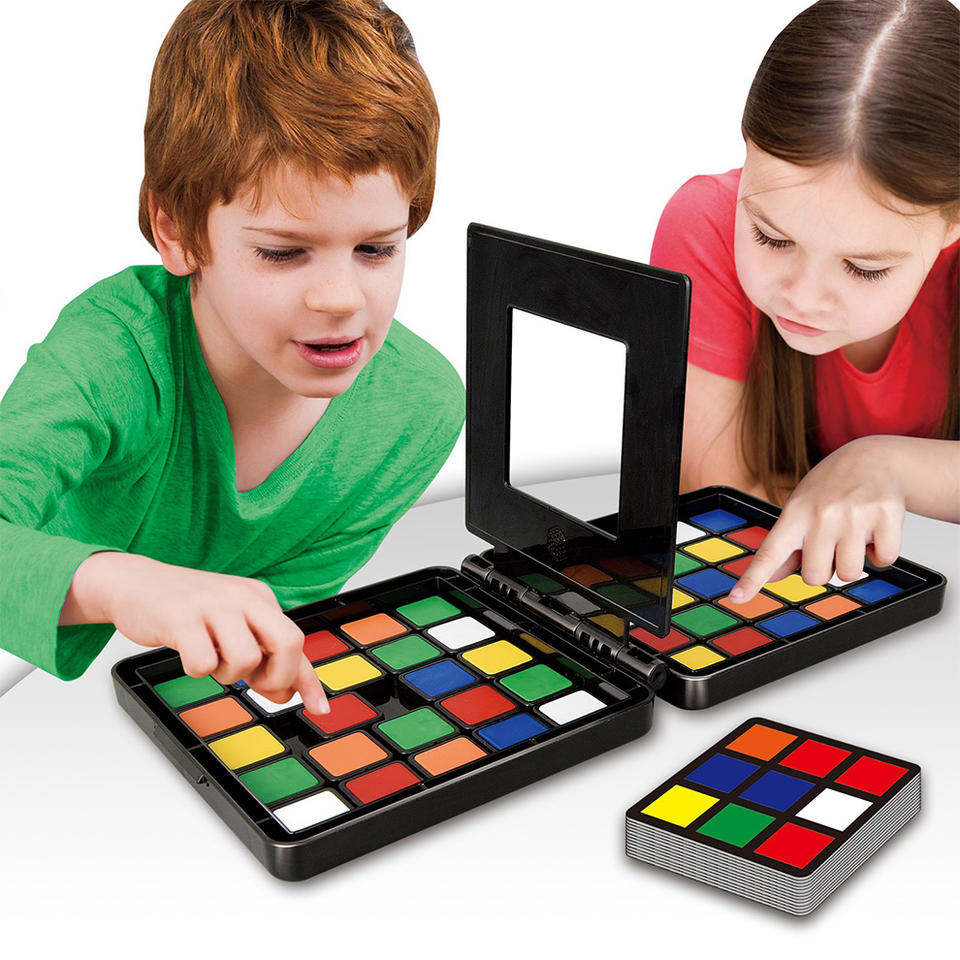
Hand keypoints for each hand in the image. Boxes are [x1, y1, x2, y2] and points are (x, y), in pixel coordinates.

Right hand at [67, 552, 328, 712]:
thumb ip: (261, 656)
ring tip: (212, 660)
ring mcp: (213, 605)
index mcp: (260, 598)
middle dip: (277, 677)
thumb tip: (286, 694)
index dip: (309, 680)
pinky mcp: (181, 618)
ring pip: (246, 659)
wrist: (135, 583)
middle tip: (255, 684)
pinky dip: (197, 670)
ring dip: (229, 675)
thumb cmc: (187, 610)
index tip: (320, 708)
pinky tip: (188, 653)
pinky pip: (204, 662)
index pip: (295, 641)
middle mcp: (243, 597)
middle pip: (288, 643)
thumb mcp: (232, 626)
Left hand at [727, 437, 904, 603]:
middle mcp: (822, 514)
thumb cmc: (830, 489)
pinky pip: (884, 560)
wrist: (871, 459)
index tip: (736, 597)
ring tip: (852, 534)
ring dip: (853, 561)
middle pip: (816, 577)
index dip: (752, 578)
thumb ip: (787, 545)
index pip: (769, 553)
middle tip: (831, 542)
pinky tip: (874, 530)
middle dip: (825, 567)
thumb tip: (771, 578)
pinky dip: (881, 552)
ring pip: (850, 573)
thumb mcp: (800, 509)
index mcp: (795, 514)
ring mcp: (854, 515)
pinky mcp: (886, 515)